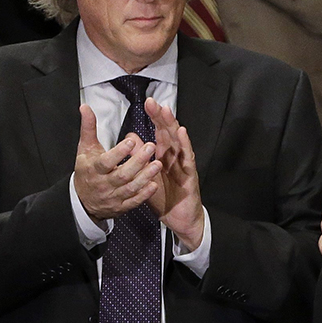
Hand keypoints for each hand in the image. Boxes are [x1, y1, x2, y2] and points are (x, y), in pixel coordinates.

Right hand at [73, 104, 160, 221]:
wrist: (82, 200)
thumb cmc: (87, 170)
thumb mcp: (85, 148)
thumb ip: (89, 128)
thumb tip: (85, 107)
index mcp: (94, 169)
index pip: (106, 161)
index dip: (118, 152)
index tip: (130, 141)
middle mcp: (103, 184)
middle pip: (122, 174)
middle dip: (137, 162)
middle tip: (151, 148)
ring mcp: (113, 196)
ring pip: (130, 188)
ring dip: (145, 177)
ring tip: (158, 164)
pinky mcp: (121, 207)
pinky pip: (133, 202)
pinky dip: (143, 195)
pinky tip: (154, 185)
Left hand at [144, 98, 204, 250]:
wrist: (179, 220)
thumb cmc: (165, 200)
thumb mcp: (146, 178)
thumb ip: (139, 159)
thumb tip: (131, 138)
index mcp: (164, 158)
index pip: (160, 134)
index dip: (154, 119)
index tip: (147, 103)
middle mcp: (175, 159)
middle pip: (169, 134)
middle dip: (161, 117)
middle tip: (153, 102)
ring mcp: (184, 166)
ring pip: (179, 142)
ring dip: (173, 126)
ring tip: (166, 111)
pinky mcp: (190, 175)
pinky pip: (187, 158)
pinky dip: (185, 144)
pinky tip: (181, 133)